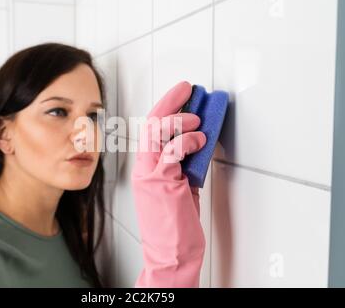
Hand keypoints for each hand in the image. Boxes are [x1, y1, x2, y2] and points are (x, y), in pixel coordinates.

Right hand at [132, 81, 206, 287]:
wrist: (170, 255)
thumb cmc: (174, 225)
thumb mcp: (179, 187)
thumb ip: (183, 165)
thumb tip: (198, 142)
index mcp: (146, 168)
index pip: (150, 129)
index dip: (165, 106)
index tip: (181, 92)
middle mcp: (144, 169)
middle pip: (150, 124)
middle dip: (169, 102)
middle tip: (187, 89)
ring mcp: (150, 175)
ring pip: (157, 133)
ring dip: (179, 119)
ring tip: (196, 118)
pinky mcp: (162, 183)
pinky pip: (172, 152)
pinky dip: (188, 140)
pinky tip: (200, 139)